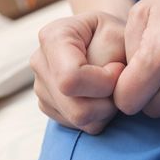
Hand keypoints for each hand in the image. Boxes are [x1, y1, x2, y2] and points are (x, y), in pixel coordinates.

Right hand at [31, 12, 125, 133]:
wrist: (106, 37)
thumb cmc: (114, 33)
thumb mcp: (120, 33)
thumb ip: (114, 57)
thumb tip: (109, 89)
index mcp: (52, 36)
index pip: (71, 79)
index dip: (104, 83)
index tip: (118, 67)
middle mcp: (40, 62)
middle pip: (76, 108)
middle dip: (108, 102)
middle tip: (119, 81)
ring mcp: (40, 86)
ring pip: (80, 120)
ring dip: (106, 109)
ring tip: (111, 85)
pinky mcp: (48, 106)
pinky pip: (79, 126)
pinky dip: (98, 115)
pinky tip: (100, 93)